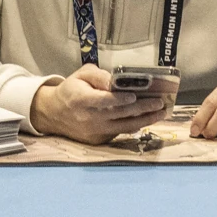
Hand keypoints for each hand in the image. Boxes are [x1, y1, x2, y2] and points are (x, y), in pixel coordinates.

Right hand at [30, 64, 170, 142]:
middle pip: (119, 114)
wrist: (55, 114)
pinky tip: (147, 119)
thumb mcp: (81, 75)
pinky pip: (119, 132)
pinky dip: (134, 126)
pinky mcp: (98, 141)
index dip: (119, 100)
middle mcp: (89, 118)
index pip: (103, 101)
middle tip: (160, 103)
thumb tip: (115, 81)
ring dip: (145, 120)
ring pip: (124, 127)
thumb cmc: (72, 90)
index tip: (135, 96)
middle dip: (142, 108)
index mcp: (81, 99)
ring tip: (161, 113)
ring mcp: (94, 132)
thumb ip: (99, 76)